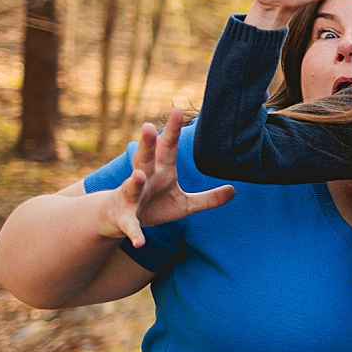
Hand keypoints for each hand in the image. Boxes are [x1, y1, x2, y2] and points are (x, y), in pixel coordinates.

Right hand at [98, 107, 235, 246]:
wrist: (117, 221)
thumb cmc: (152, 206)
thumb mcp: (183, 204)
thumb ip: (208, 199)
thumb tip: (234, 191)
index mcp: (160, 171)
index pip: (167, 147)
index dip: (172, 130)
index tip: (177, 109)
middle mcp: (143, 178)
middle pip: (145, 158)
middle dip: (146, 143)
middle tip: (147, 126)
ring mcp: (130, 197)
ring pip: (131, 186)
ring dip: (135, 180)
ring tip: (139, 175)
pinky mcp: (124, 218)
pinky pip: (130, 226)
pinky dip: (134, 233)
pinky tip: (140, 242)